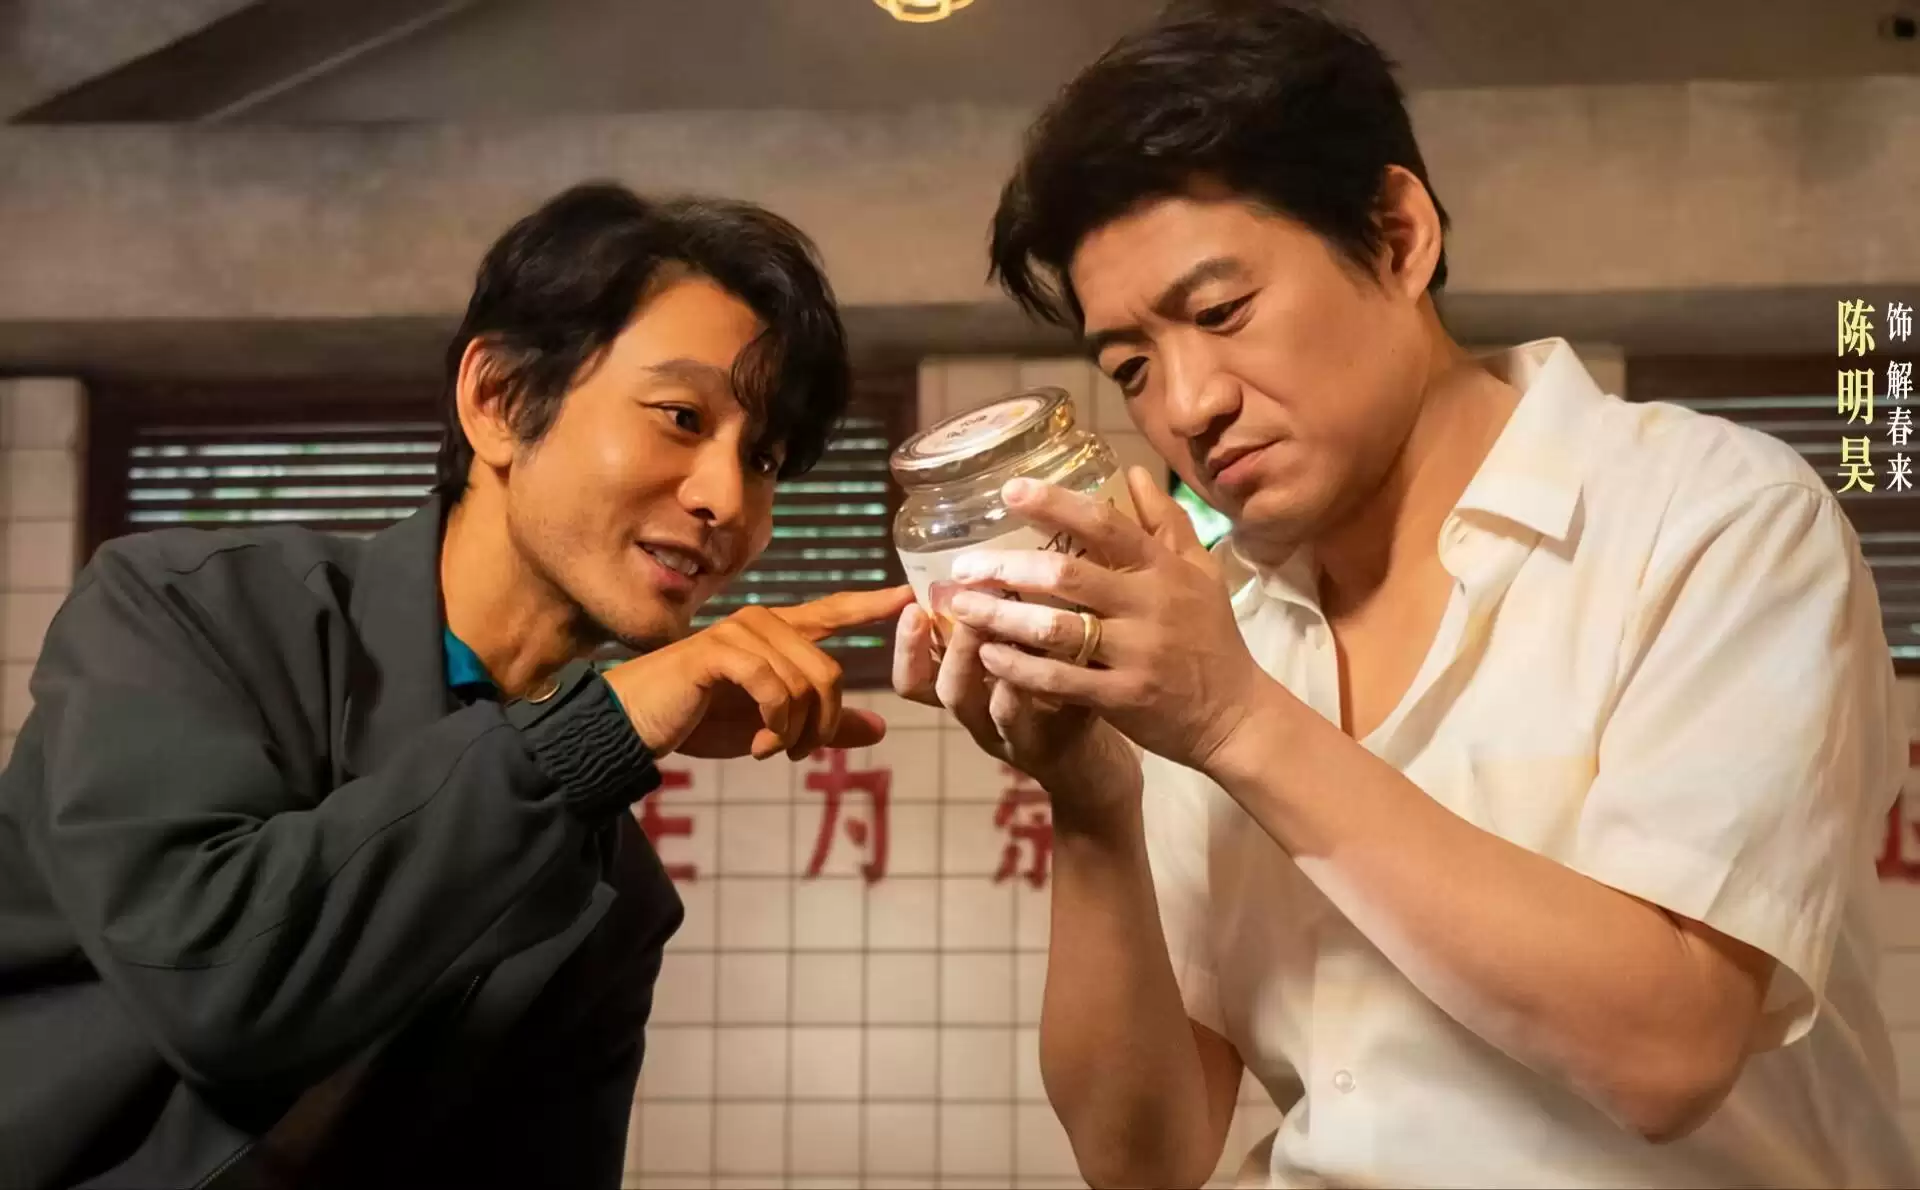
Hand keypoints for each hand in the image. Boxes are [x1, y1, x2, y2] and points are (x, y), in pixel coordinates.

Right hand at [604, 586, 913, 759]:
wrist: (635, 725)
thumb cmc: (700, 721)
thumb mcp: (773, 729)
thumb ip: (823, 725)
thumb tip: (878, 728)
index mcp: (776, 634)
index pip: (832, 612)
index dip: (871, 605)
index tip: (908, 595)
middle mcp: (763, 623)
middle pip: (829, 671)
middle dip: (824, 724)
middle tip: (800, 754)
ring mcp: (740, 633)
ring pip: (806, 683)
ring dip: (796, 732)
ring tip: (771, 750)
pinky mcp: (720, 651)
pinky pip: (775, 687)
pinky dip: (775, 726)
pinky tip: (759, 745)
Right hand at [893, 601, 1138, 824]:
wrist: (1099, 764)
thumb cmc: (1063, 695)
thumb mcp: (1030, 659)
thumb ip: (1010, 624)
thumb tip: (999, 557)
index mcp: (968, 690)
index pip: (916, 673)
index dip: (906, 644)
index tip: (908, 602)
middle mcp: (977, 715)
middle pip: (937, 685)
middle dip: (932, 645)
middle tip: (946, 605)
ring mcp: (1005, 735)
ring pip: (969, 704)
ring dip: (970, 662)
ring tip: (982, 627)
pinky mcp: (1043, 748)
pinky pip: (1020, 721)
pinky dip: (1019, 691)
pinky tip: (1031, 664)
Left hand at [943, 467, 1270, 775]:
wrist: (1235, 714)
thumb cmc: (1211, 637)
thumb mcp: (1200, 572)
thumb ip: (1166, 522)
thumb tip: (1134, 472)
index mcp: (1163, 570)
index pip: (1105, 525)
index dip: (1056, 504)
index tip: (1010, 490)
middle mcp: (1149, 606)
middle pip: (1068, 575)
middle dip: (1008, 567)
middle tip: (964, 565)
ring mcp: (1135, 654)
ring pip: (1056, 629)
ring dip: (1002, 618)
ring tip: (961, 608)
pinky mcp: (1122, 697)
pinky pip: (1060, 680)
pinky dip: (1019, 668)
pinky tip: (988, 656)